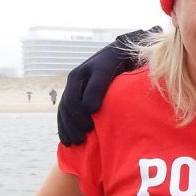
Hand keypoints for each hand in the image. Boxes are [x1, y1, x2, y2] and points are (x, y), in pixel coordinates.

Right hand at [57, 26, 160, 145]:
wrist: (125, 54)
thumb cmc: (131, 65)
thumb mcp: (129, 70)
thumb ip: (119, 84)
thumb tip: (93, 109)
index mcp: (96, 68)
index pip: (87, 91)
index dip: (86, 110)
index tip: (91, 126)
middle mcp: (81, 74)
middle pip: (72, 101)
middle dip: (76, 122)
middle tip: (84, 138)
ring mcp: (75, 83)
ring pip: (66, 106)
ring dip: (69, 125)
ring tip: (77, 142)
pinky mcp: (74, 91)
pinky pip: (64, 109)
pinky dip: (65, 125)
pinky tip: (68, 140)